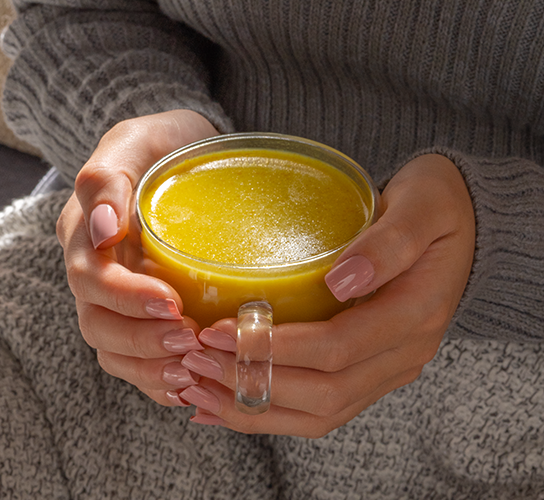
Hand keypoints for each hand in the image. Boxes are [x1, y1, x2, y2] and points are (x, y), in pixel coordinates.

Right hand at [56, 110, 219, 405]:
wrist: (181, 153)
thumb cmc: (159, 144)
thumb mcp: (134, 141)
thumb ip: (108, 178)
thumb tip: (102, 228)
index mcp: (83, 233)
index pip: (90, 280)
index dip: (126, 299)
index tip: (173, 302)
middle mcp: (92, 271)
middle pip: (97, 325)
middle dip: (141, 342)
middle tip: (190, 341)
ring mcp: (112, 297)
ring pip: (111, 350)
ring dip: (148, 368)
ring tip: (191, 372)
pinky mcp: (136, 313)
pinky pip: (133, 359)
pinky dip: (155, 380)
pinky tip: (186, 386)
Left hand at [177, 153, 475, 436]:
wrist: (468, 227)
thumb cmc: (437, 207)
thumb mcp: (422, 205)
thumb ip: (388, 242)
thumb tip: (341, 280)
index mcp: (415, 314)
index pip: (336, 348)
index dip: (273, 347)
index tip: (218, 331)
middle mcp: (402, 355)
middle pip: (322, 393)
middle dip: (252, 382)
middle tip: (194, 361)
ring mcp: (386, 370)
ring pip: (318, 415)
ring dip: (254, 409)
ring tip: (198, 391)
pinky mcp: (369, 373)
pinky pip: (320, 410)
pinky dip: (271, 413)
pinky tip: (227, 405)